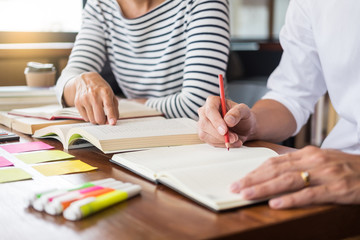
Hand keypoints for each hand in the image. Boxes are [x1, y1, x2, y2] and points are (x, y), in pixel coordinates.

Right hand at [72, 72, 118, 124]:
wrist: (86, 80)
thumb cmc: (101, 89)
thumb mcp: (111, 95)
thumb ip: (114, 109)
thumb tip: (113, 121)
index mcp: (105, 92)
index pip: (108, 106)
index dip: (111, 116)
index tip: (112, 123)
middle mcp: (94, 95)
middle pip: (99, 118)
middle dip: (103, 121)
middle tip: (104, 119)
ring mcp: (84, 99)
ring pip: (92, 120)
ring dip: (96, 119)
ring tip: (97, 112)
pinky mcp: (77, 103)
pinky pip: (85, 118)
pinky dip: (89, 117)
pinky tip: (90, 110)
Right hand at [197, 96, 256, 147]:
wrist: (244, 127)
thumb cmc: (243, 116)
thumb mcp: (245, 111)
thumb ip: (237, 113)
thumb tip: (228, 120)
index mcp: (213, 101)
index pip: (210, 110)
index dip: (216, 121)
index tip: (225, 130)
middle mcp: (204, 112)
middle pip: (205, 124)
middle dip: (219, 134)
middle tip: (234, 138)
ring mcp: (203, 124)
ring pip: (205, 135)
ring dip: (222, 140)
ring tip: (236, 139)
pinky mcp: (204, 134)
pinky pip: (210, 142)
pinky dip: (222, 144)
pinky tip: (232, 142)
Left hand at [230, 146, 359, 208]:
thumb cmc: (345, 167)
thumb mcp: (320, 160)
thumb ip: (298, 164)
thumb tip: (272, 171)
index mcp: (307, 153)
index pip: (274, 162)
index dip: (254, 171)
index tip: (239, 179)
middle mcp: (313, 160)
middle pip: (276, 170)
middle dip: (253, 179)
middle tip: (235, 188)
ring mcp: (325, 174)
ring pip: (289, 180)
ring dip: (265, 188)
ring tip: (247, 194)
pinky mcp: (338, 188)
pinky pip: (310, 194)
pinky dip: (292, 199)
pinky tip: (276, 204)